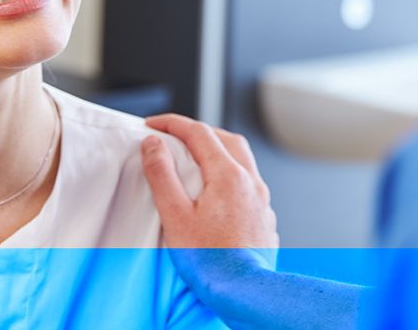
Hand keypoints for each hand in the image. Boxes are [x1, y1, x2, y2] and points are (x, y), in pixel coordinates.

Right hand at [141, 113, 278, 248]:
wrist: (245, 294)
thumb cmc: (210, 260)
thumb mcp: (175, 215)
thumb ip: (162, 174)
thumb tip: (154, 144)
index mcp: (228, 174)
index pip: (198, 132)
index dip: (172, 124)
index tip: (153, 124)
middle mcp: (250, 180)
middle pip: (225, 138)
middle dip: (198, 131)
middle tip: (174, 135)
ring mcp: (261, 198)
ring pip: (241, 158)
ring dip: (218, 149)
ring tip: (196, 157)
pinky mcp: (265, 216)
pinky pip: (249, 180)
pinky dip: (230, 172)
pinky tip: (218, 189)